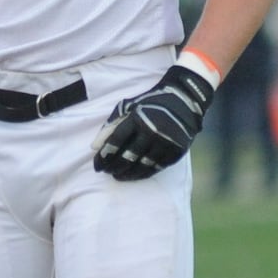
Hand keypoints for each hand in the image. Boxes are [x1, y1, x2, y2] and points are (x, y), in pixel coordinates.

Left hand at [92, 64, 212, 180]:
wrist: (184, 100)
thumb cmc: (149, 104)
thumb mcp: (127, 107)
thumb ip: (111, 125)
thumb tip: (94, 147)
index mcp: (137, 118)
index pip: (117, 141)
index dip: (105, 155)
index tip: (98, 165)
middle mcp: (152, 131)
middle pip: (129, 156)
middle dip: (114, 167)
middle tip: (106, 172)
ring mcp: (166, 142)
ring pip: (143, 165)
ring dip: (128, 174)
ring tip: (117, 176)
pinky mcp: (177, 150)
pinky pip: (158, 167)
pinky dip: (144, 173)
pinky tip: (135, 175)